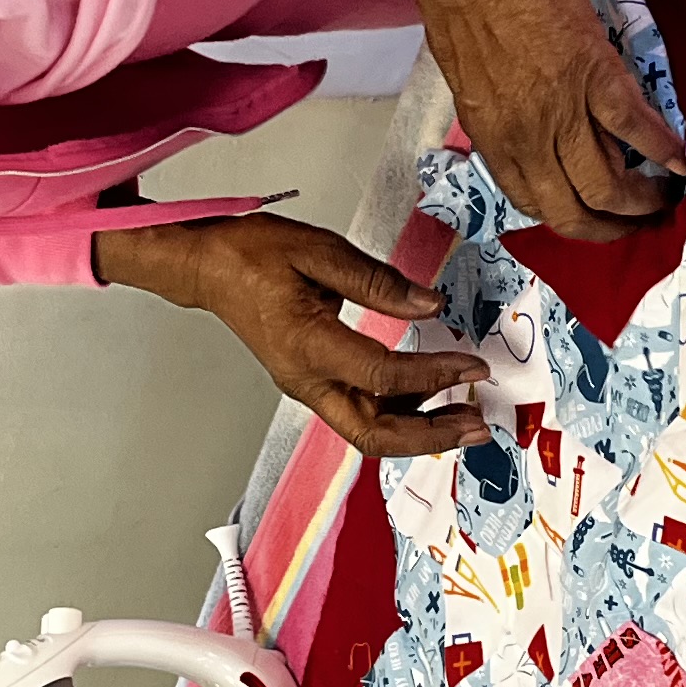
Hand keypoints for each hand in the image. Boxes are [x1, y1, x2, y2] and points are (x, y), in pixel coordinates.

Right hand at [94, 216, 487, 457]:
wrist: (207, 267)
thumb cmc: (251, 255)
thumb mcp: (318, 250)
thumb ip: (377, 282)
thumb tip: (429, 304)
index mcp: (307, 345)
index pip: (382, 376)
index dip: (434, 375)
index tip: (473, 366)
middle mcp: (306, 379)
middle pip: (373, 433)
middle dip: (431, 436)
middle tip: (477, 426)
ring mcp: (307, 387)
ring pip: (368, 431)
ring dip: (420, 432)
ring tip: (464, 419)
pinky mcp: (312, 382)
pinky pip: (360, 413)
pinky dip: (400, 415)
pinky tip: (431, 400)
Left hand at [354, 0, 685, 239]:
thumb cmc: (459, 4)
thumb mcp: (475, 80)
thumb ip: (506, 114)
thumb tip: (539, 125)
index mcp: (494, 140)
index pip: (536, 205)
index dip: (573, 220)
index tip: (598, 215)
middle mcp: (526, 140)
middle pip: (575, 213)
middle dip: (614, 228)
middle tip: (644, 221)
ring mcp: (560, 112)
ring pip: (607, 185)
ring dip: (644, 200)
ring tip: (669, 197)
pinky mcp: (592, 76)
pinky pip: (634, 127)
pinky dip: (663, 148)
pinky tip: (682, 158)